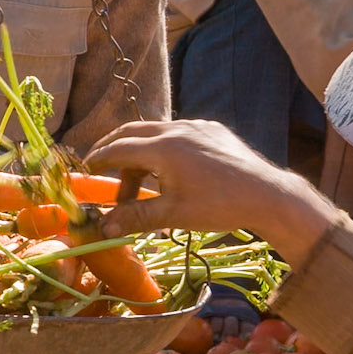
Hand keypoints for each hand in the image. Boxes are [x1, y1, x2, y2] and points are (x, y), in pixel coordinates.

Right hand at [87, 118, 334, 269]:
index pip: (119, 148)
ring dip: (141, 157)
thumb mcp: (173, 214)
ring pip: (156, 134)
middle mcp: (178, 129)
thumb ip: (135, 217)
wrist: (267, 195)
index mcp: (164, 148)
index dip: (98, 159)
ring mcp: (197, 126)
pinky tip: (170, 174)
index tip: (84, 170)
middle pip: (133, 132)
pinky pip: (179, 135)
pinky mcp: (213, 130)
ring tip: (141, 188)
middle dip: (113, 149)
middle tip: (100, 167)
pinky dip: (164, 151)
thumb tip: (103, 227)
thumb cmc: (219, 206)